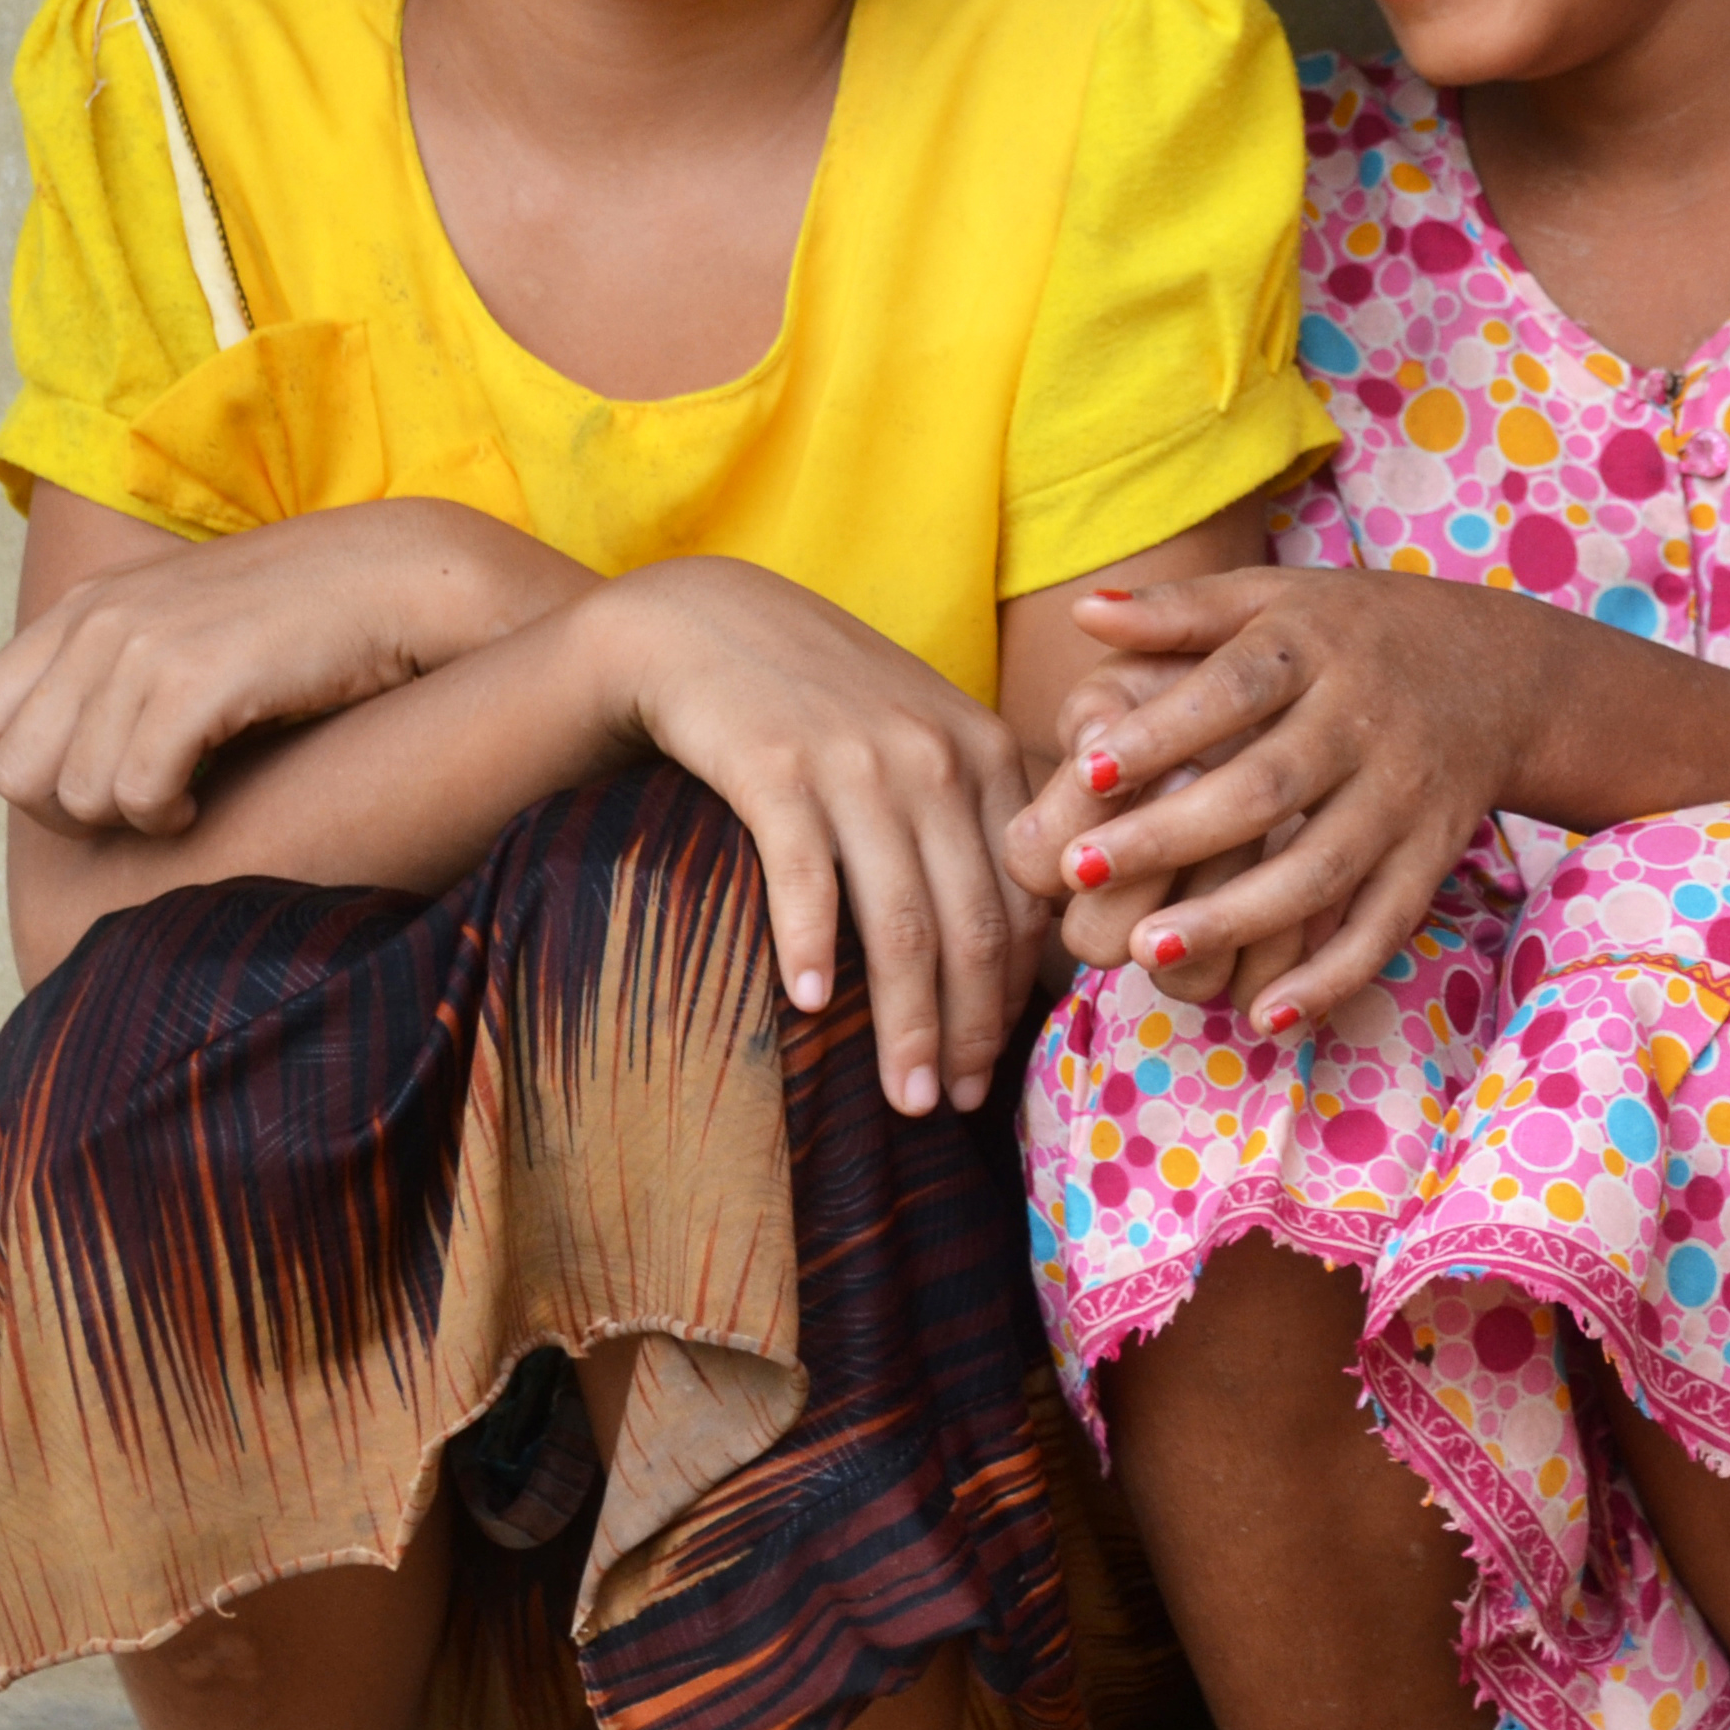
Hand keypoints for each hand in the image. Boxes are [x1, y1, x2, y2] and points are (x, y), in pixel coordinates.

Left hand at [0, 498, 586, 836]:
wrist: (399, 579)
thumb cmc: (302, 619)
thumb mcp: (184, 624)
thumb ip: (112, 668)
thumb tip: (58, 761)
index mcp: (86, 605)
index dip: (24, 773)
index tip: (93, 783)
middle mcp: (101, 619)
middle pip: (13, 769)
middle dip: (67, 813)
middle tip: (134, 809)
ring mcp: (146, 645)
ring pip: (75, 792)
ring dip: (128, 819)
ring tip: (182, 799)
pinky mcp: (200, 680)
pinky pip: (137, 792)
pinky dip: (166, 817)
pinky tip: (203, 801)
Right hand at [583, 557, 1048, 1118]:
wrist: (705, 623)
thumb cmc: (825, 700)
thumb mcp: (921, 737)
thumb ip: (975, 817)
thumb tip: (1021, 946)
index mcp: (986, 755)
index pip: (1024, 900)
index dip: (1016, 995)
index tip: (997, 1063)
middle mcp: (936, 758)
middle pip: (973, 927)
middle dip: (969, 1031)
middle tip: (954, 1106)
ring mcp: (858, 761)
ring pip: (902, 922)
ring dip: (904, 1024)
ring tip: (903, 1099)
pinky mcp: (776, 764)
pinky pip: (805, 876)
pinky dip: (808, 949)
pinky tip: (805, 1009)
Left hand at [1003, 567, 1569, 1032]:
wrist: (1501, 672)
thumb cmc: (1350, 634)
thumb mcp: (1273, 598)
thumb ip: (1180, 610)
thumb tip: (1080, 610)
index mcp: (1314, 647)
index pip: (1234, 689)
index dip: (1162, 732)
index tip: (1086, 772)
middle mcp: (1364, 721)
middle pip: (1268, 787)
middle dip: (1173, 834)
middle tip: (1081, 872)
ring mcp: (1403, 795)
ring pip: (1320, 868)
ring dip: (1236, 915)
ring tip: (1148, 949)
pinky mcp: (1431, 856)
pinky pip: (1384, 924)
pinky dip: (1331, 976)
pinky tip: (1264, 1015)